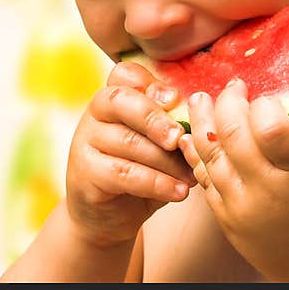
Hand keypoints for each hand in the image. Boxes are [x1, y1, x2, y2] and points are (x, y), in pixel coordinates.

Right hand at [65, 61, 195, 248]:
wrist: (110, 215)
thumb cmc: (143, 170)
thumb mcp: (158, 144)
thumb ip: (171, 126)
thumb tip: (203, 116)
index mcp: (115, 97)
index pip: (125, 74)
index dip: (150, 84)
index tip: (176, 100)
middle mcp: (96, 113)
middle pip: (121, 101)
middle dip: (156, 118)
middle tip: (182, 138)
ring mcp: (85, 141)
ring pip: (128, 141)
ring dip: (166, 161)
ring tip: (191, 176)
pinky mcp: (84, 172)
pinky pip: (124, 173)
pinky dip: (157, 183)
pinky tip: (179, 192)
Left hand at [178, 78, 288, 281]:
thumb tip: (276, 103)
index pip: (272, 127)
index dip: (263, 104)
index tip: (265, 97)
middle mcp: (269, 191)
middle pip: (233, 134)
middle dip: (227, 102)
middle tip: (231, 87)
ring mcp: (243, 207)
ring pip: (210, 154)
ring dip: (201, 121)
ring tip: (199, 100)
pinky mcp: (227, 220)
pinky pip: (204, 179)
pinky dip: (195, 154)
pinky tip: (190, 135)